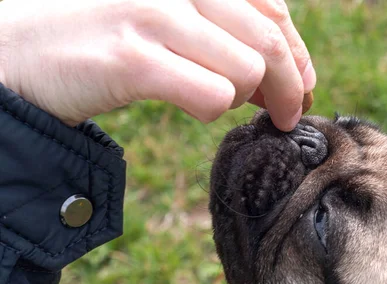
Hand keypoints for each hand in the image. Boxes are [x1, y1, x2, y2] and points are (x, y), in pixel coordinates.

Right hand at [0, 0, 315, 130]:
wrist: (18, 47)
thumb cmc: (101, 35)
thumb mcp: (168, 17)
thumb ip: (222, 33)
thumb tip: (284, 74)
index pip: (272, 10)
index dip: (298, 53)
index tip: (303, 85)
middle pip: (269, 40)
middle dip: (292, 85)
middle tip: (287, 114)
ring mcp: (154, 15)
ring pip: (248, 69)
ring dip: (246, 98)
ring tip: (225, 104)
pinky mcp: (133, 58)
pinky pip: (212, 95)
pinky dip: (213, 110)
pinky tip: (194, 106)